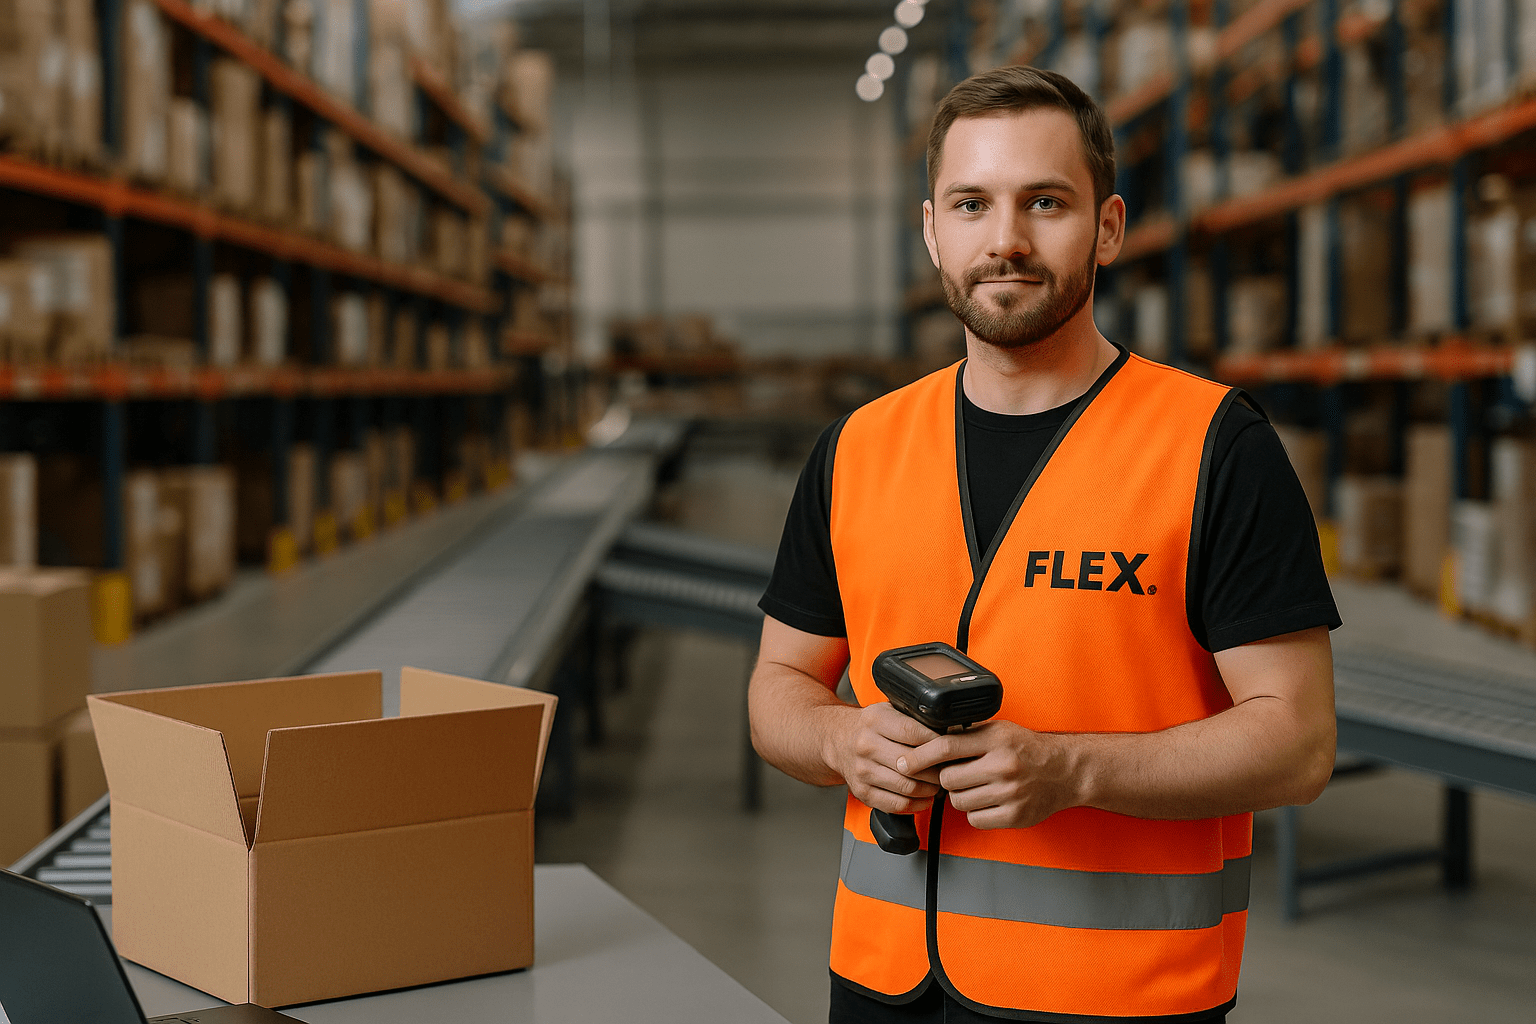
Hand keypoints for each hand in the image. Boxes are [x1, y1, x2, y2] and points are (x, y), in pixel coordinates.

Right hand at [826, 702, 943, 814]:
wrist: (837, 740)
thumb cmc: (869, 727)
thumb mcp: (887, 710)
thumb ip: (912, 719)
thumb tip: (947, 731)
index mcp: (874, 720)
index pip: (913, 733)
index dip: (936, 742)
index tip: (948, 747)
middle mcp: (865, 745)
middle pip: (912, 764)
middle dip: (936, 769)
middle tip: (948, 768)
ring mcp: (863, 771)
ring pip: (908, 786)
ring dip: (930, 789)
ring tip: (938, 783)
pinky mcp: (863, 792)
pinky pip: (897, 805)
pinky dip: (917, 804)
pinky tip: (925, 797)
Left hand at [903, 721, 1081, 829]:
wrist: (1065, 771)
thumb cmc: (1027, 749)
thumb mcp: (999, 731)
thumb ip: (968, 735)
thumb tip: (927, 741)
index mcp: (996, 739)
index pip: (946, 747)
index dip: (920, 756)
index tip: (905, 763)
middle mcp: (1003, 765)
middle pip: (948, 779)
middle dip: (947, 778)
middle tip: (959, 774)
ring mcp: (1010, 792)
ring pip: (959, 801)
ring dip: (961, 796)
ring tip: (977, 786)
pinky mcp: (1014, 815)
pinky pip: (975, 819)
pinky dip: (976, 812)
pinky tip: (987, 800)